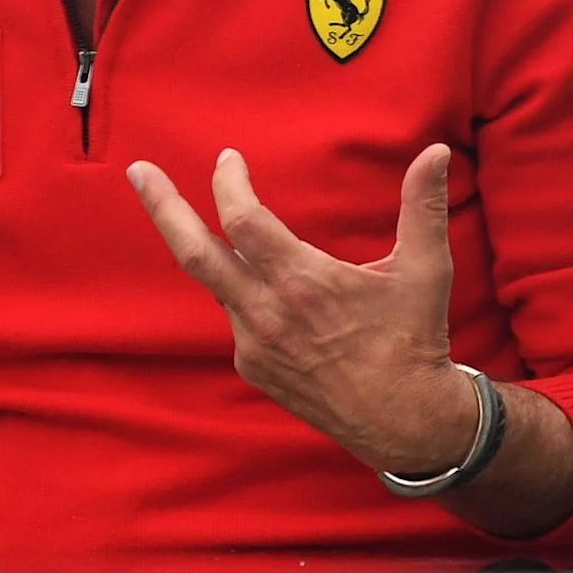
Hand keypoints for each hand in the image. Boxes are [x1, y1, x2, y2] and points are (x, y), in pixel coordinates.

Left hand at [128, 144, 476, 476]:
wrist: (405, 421)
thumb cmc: (414, 340)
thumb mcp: (425, 270)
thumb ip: (424, 206)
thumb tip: (436, 152)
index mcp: (303, 281)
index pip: (242, 220)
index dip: (228, 184)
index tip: (227, 160)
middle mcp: (267, 312)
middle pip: (195, 251)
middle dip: (162, 206)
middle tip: (137, 171)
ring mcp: (254, 344)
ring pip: (215, 284)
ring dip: (205, 248)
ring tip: (189, 218)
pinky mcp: (254, 368)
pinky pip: (236, 317)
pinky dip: (239, 292)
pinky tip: (259, 286)